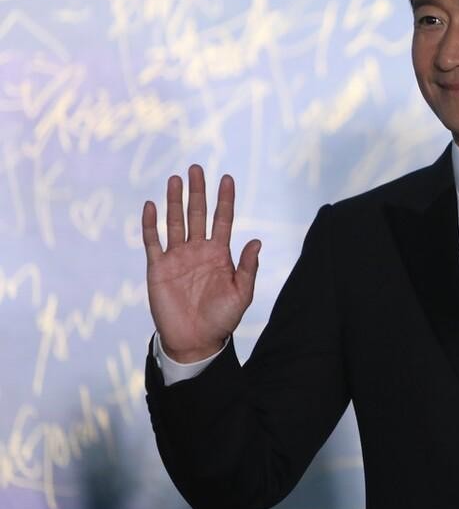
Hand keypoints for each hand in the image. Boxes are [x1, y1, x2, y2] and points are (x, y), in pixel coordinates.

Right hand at [143, 164, 260, 362]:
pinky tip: (151, 205)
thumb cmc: (222, 318)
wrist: (195, 340)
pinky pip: (153, 241)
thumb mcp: (241, 293)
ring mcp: (177, 257)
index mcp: (220, 253)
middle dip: (197, 191)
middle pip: (197, 214)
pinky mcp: (158, 268)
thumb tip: (256, 241)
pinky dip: (150, 224)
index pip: (223, 219)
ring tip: (175, 179)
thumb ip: (248, 267)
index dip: (225, 199)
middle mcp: (198, 250)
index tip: (227, 177)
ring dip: (175, 201)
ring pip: (175, 222)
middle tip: (196, 167)